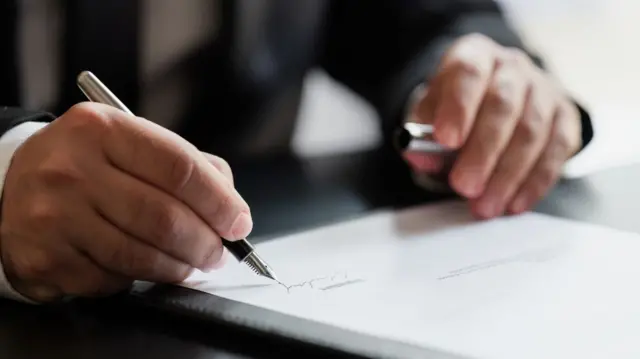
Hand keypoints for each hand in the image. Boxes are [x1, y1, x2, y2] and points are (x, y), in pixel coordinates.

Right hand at [0, 103, 251, 301]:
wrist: (11, 188)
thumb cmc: (85, 165)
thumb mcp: (128, 143)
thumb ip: (184, 164)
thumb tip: (229, 205)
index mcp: (102, 129)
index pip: (180, 167)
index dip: (219, 201)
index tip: (238, 222)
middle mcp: (72, 169)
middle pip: (164, 218)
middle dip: (205, 243)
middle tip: (219, 252)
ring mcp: (54, 216)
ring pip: (142, 255)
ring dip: (179, 267)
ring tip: (191, 263)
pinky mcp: (45, 257)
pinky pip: (113, 279)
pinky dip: (138, 279)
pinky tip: (141, 266)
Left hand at [405, 33, 581, 218]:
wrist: (493, 97)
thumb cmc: (457, 108)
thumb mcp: (431, 113)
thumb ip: (423, 134)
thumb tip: (421, 158)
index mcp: (475, 55)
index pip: (469, 73)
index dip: (458, 107)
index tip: (445, 140)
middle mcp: (512, 67)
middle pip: (503, 105)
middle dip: (483, 151)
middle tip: (463, 186)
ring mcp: (543, 90)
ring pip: (531, 131)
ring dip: (507, 174)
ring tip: (484, 206)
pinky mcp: (565, 117)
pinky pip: (555, 151)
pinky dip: (534, 182)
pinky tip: (513, 204)